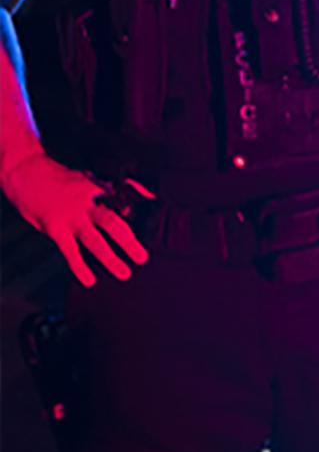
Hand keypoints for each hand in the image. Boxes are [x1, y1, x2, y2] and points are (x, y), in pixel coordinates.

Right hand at [4, 154, 148, 286]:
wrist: (26, 172)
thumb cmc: (60, 179)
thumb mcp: (88, 178)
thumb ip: (109, 190)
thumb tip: (137, 197)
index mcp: (98, 188)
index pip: (126, 196)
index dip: (143, 205)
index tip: (159, 216)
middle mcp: (87, 201)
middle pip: (112, 222)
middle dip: (129, 241)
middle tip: (143, 258)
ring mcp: (70, 215)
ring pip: (93, 239)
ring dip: (110, 258)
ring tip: (125, 272)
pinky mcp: (54, 227)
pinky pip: (69, 250)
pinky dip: (79, 266)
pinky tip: (89, 279)